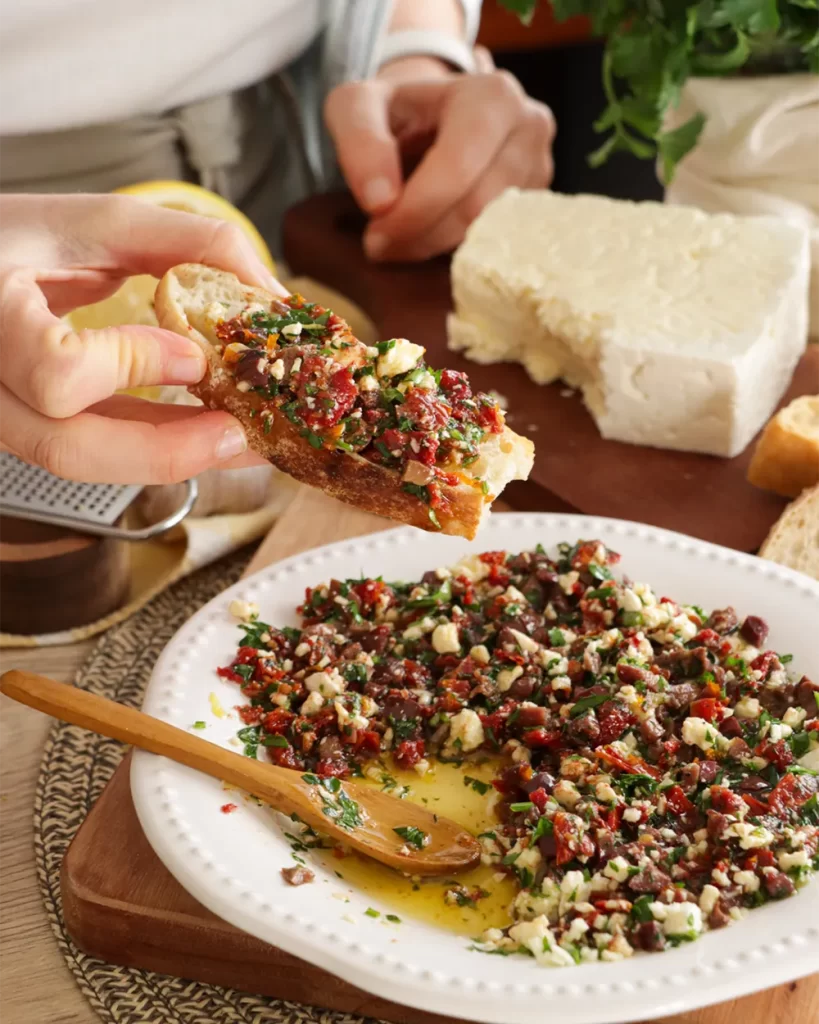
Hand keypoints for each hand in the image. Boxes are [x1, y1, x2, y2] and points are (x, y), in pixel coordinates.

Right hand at [0, 193, 281, 483]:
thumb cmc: (15, 236)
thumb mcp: (98, 222)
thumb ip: (189, 242)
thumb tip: (269, 289)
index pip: (58, 370)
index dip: (133, 367)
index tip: (194, 354)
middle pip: (65, 447)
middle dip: (167, 450)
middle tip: (239, 433)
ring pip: (78, 460)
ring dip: (169, 456)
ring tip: (239, 439)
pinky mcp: (25, 427)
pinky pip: (90, 448)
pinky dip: (149, 445)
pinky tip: (201, 433)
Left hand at [324, 53, 555, 261]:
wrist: (431, 116)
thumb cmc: (397, 112)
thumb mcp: (358, 109)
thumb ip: (359, 144)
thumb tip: (380, 202)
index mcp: (492, 95)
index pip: (457, 167)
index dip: (414, 209)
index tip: (374, 235)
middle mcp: (529, 127)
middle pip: (477, 206)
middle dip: (422, 234)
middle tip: (380, 245)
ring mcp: (541, 168)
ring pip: (490, 233)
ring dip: (435, 246)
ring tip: (399, 239)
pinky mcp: (538, 203)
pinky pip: (499, 243)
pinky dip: (456, 248)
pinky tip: (429, 234)